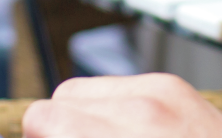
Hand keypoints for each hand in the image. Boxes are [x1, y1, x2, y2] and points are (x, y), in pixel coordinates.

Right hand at [23, 74, 221, 137]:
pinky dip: (116, 112)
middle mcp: (146, 106)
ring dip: (87, 120)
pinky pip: (122, 88)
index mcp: (125, 137)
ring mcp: (165, 91)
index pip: (44, 117)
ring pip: (90, 90)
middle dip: (60, 130)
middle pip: (63, 98)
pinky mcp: (178, 88)